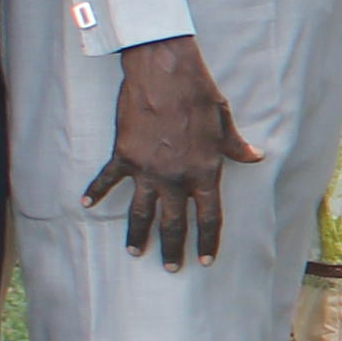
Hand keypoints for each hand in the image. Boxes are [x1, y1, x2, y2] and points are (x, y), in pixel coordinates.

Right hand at [87, 37, 260, 269]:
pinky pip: (107, 180)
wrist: (164, 72)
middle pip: (174, 223)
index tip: (204, 260)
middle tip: (170, 268)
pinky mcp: (124, 155)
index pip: (208, 216)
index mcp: (204, 172)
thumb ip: (236, 145)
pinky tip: (86, 205)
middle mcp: (176, 177)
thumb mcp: (224, 121)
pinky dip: (96, 192)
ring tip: (135, 252)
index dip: (207, 240)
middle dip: (172, 248)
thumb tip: (255, 156)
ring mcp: (147, 169)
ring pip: (141, 212)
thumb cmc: (199, 93)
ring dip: (137, 234)